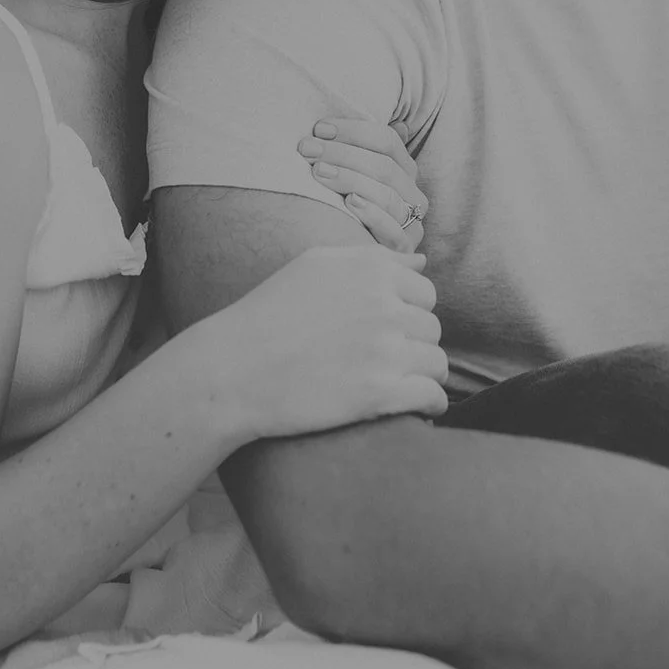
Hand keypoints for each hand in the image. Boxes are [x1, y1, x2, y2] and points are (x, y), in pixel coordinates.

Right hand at [200, 245, 446, 439]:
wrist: (232, 370)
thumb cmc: (268, 314)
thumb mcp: (316, 265)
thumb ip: (373, 259)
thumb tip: (422, 263)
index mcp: (371, 270)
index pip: (424, 292)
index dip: (408, 312)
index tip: (386, 330)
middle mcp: (384, 306)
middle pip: (431, 328)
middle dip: (413, 343)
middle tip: (384, 359)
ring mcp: (384, 350)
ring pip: (436, 362)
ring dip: (423, 374)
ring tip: (398, 384)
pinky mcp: (380, 393)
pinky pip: (431, 396)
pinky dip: (429, 404)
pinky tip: (416, 409)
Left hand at [297, 118, 427, 252]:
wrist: (345, 256)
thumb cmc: (344, 205)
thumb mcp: (350, 173)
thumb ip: (359, 146)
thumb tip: (387, 120)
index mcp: (404, 169)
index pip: (387, 141)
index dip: (353, 131)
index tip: (319, 128)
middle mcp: (412, 194)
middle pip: (384, 167)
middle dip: (342, 154)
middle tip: (307, 149)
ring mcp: (411, 222)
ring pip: (387, 195)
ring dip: (351, 179)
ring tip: (319, 172)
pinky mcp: (403, 249)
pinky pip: (394, 231)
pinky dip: (373, 215)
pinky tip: (350, 203)